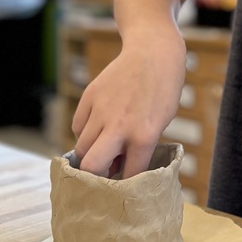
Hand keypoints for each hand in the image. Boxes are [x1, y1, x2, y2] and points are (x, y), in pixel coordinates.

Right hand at [72, 29, 185, 178]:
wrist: (153, 52)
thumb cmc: (163, 90)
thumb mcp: (161, 122)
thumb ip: (140, 146)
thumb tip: (117, 168)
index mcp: (144, 135)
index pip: (128, 175)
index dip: (126, 185)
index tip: (124, 189)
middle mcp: (119, 125)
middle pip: (92, 166)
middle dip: (96, 177)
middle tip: (103, 177)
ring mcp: (101, 110)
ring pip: (82, 148)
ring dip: (90, 155)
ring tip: (104, 151)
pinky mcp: (89, 97)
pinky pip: (78, 127)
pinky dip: (84, 134)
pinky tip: (98, 131)